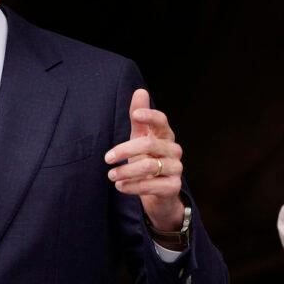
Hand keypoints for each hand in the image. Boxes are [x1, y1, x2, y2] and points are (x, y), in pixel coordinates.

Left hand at [104, 88, 185, 230]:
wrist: (159, 193)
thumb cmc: (148, 160)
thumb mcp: (140, 138)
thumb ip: (138, 118)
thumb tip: (140, 90)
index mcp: (165, 135)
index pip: (161, 121)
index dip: (150, 115)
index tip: (135, 114)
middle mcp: (174, 150)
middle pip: (149, 144)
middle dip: (125, 150)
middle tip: (107, 158)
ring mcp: (176, 168)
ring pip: (149, 166)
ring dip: (126, 171)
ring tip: (111, 175)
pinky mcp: (173, 186)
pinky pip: (150, 185)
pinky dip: (132, 186)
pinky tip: (120, 186)